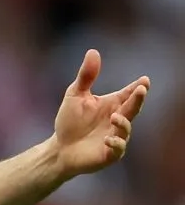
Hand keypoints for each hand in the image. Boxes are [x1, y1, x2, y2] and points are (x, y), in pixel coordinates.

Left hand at [52, 49, 148, 177]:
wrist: (60, 148)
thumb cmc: (70, 121)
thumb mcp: (75, 95)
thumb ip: (86, 76)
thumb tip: (93, 51)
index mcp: (112, 104)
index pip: (128, 94)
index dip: (138, 87)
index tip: (144, 80)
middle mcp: (118, 119)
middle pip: (132, 108)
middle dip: (138, 99)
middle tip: (141, 90)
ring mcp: (115, 136)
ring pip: (126, 129)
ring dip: (123, 122)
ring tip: (115, 117)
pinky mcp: (109, 153)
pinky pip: (118, 149)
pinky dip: (116, 143)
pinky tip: (108, 138)